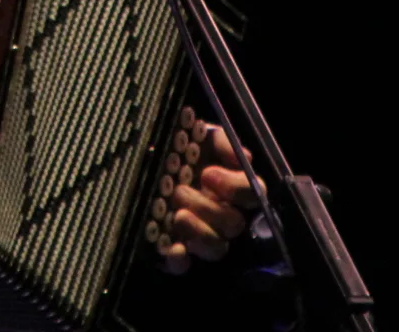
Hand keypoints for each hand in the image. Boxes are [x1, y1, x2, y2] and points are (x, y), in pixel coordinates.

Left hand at [160, 122, 259, 274]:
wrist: (147, 159)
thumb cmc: (178, 146)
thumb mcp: (200, 134)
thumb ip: (223, 141)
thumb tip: (241, 157)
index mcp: (231, 187)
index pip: (252, 193)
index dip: (235, 187)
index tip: (207, 173)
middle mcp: (221, 214)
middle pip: (233, 224)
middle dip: (208, 208)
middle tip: (180, 191)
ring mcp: (201, 234)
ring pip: (217, 248)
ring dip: (199, 232)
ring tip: (177, 215)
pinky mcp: (179, 250)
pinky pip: (185, 265)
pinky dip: (180, 260)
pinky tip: (173, 249)